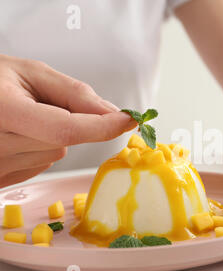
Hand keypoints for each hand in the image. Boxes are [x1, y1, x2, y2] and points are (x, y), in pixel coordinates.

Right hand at [0, 54, 135, 187]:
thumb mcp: (30, 73)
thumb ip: (74, 94)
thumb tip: (114, 114)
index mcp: (1, 110)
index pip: (65, 129)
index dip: (102, 126)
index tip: (130, 120)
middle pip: (63, 142)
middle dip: (68, 122)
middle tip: (40, 103)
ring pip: (54, 154)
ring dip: (52, 137)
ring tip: (22, 118)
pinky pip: (40, 165)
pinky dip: (39, 149)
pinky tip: (18, 135)